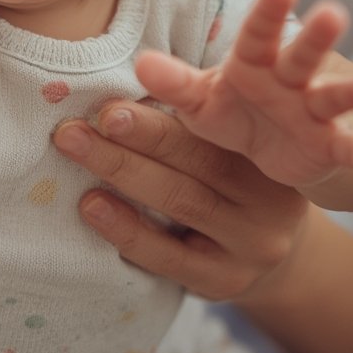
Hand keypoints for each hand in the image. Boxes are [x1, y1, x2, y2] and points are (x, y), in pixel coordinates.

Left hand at [53, 99, 308, 300]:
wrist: (278, 252)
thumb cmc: (235, 173)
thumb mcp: (230, 137)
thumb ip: (196, 110)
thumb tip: (133, 71)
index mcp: (264, 146)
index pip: (215, 123)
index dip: (167, 102)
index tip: (115, 98)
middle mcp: (267, 194)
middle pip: (195, 160)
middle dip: (132, 136)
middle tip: (76, 123)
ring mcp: (251, 242)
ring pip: (180, 202)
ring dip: (120, 171)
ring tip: (75, 149)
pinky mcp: (227, 280)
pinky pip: (170, 257)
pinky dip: (127, 229)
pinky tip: (92, 207)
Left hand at [135, 0, 352, 187]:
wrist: (261, 152)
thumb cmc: (228, 111)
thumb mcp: (198, 100)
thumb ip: (173, 82)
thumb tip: (141, 64)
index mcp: (251, 61)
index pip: (257, 32)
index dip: (268, 10)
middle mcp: (287, 78)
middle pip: (300, 54)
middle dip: (316, 36)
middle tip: (333, 12)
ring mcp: (311, 109)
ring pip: (332, 96)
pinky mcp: (328, 142)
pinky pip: (348, 150)